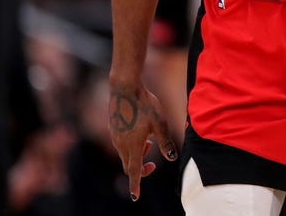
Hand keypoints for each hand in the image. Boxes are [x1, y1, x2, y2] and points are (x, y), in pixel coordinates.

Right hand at [109, 81, 177, 200]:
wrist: (124, 87)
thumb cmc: (145, 104)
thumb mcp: (160, 123)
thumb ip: (165, 142)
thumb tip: (171, 159)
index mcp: (133, 145)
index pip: (134, 171)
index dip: (136, 185)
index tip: (136, 197)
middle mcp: (121, 144)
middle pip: (129, 166)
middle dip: (140, 170)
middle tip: (153, 165)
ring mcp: (115, 136)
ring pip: (125, 155)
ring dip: (136, 156)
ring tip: (149, 144)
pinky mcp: (113, 128)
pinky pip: (121, 145)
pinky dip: (131, 147)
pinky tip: (140, 135)